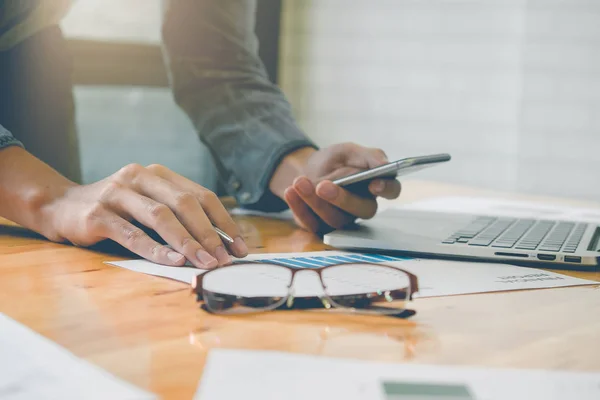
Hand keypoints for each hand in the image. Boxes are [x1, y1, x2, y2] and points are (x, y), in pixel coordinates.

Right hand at [41, 164, 247, 267]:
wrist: (61, 206)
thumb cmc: (116, 210)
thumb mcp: (149, 204)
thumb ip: (178, 216)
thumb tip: (220, 244)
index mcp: (158, 174)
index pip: (201, 195)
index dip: (224, 221)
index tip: (241, 246)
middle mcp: (139, 177)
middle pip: (185, 204)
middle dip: (210, 233)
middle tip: (226, 258)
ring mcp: (117, 194)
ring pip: (161, 217)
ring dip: (188, 242)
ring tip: (206, 262)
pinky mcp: (98, 215)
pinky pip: (133, 234)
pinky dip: (156, 249)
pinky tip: (174, 261)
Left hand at [269, 143, 401, 232]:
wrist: (308, 169)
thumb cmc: (335, 161)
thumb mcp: (349, 151)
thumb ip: (368, 156)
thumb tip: (383, 163)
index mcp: (376, 186)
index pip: (391, 190)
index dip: (386, 189)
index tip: (374, 184)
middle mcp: (362, 207)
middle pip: (362, 210)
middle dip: (342, 199)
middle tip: (323, 186)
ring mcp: (343, 219)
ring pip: (334, 219)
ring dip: (314, 201)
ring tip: (300, 182)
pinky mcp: (321, 226)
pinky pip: (311, 223)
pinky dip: (299, 207)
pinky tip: (291, 191)